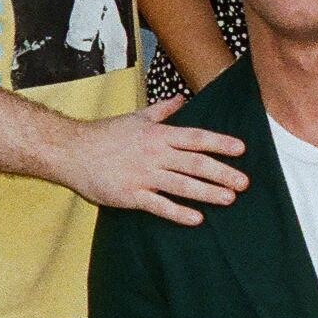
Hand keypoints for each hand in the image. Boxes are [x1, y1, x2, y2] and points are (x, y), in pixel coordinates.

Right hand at [59, 98, 248, 226]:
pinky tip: (196, 219)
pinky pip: (159, 206)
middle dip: (222, 172)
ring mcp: (143, 176)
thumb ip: (162, 110)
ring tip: (229, 199)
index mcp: (158, 135)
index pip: (196, 138)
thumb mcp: (136, 117)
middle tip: (245, 182)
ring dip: (207, 192)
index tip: (241, 149)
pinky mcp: (130, 195)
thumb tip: (181, 98)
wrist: (72, 151)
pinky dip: (178, 212)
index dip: (220, 143)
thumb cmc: (105, 134)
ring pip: (182, 185)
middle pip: (195, 163)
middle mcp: (154, 154)